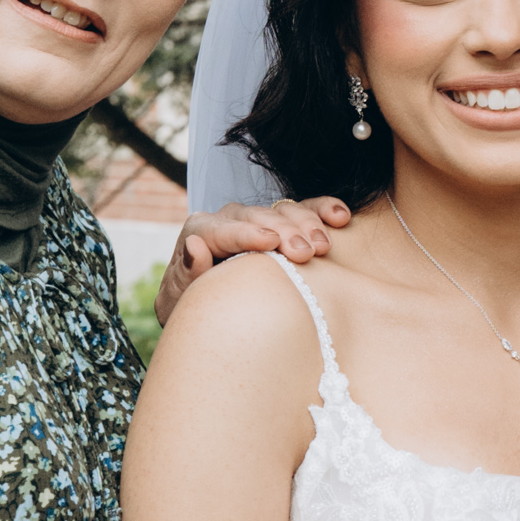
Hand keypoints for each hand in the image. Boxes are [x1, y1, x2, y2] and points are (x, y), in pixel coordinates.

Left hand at [154, 194, 351, 329]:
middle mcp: (229, 218)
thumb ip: (187, 275)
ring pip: (283, 210)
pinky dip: (323, 209)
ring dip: (306, 225)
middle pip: (257, 217)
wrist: (211, 311)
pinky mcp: (283, 223)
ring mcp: (258, 219)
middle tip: (304, 254)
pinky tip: (339, 217)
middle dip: (282, 232)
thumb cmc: (192, 307)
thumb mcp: (180, 300)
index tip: (270, 242)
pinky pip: (306, 209)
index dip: (246, 234)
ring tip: (323, 247)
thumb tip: (195, 246)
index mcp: (200, 231)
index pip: (222, 229)